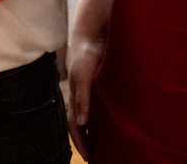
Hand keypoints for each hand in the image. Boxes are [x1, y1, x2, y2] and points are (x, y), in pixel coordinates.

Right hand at [68, 39, 103, 160]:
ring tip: (105, 144)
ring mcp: (90, 92)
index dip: (81, 143)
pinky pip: (99, 107)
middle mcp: (81, 97)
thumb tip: (81, 123)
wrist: (92, 36)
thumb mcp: (83, 77)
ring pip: (90, 117)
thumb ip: (82, 99)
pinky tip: (113, 122)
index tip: (89, 158)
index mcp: (75, 97)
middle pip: (81, 125)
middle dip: (86, 141)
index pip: (74, 127)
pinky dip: (102, 118)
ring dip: (94, 131)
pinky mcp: (99, 86)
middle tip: (97, 156)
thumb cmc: (85, 55)